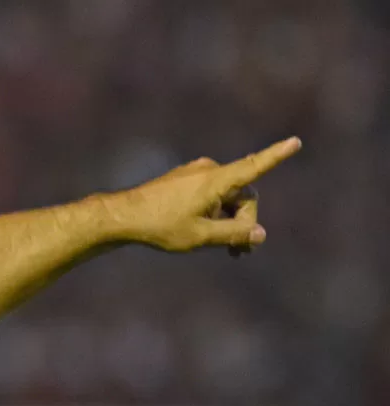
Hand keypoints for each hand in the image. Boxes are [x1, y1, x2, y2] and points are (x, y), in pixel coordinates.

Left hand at [101, 137, 301, 254]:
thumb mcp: (201, 236)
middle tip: (240, 252)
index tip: (295, 141)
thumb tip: (260, 234)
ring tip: (228, 250)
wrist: (122, 216)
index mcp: (216, 180)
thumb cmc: (160, 226)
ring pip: (227, 197)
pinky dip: (216, 212)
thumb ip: (233, 234)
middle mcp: (208, 171)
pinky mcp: (185, 180)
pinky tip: (208, 234)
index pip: (253, 166)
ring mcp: (195, 174)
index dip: (276, 156)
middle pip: (242, 195)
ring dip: (230, 220)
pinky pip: (211, 195)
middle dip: (245, 221)